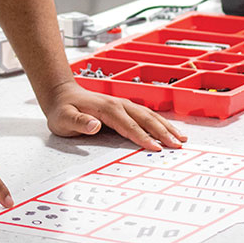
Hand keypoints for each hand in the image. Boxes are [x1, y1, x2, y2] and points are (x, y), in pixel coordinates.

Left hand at [43, 81, 186, 150]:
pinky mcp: (125, 108)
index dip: (142, 137)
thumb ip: (79, 122)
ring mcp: (123, 105)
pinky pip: (146, 115)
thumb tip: (94, 125)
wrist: (61, 94)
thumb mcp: (64, 119)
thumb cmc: (62, 109)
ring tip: (182, 139)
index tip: (156, 148)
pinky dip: (160, 122)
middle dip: (162, 132)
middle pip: (145, 119)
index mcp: (106, 108)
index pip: (128, 125)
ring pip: (149, 116)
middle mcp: (118, 104)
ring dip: (166, 127)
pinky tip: (170, 130)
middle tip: (178, 146)